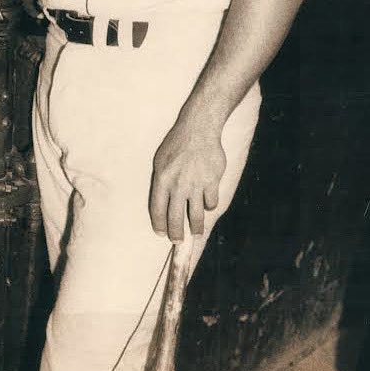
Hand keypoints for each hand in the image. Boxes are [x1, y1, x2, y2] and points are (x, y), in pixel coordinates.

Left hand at [149, 113, 225, 241]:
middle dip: (176, 234)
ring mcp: (196, 185)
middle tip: (177, 242)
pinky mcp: (212, 182)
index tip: (161, 233)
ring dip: (196, 228)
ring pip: (196, 216)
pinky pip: (211, 203)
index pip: (157, 209)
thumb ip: (161, 182)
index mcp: (162, 179)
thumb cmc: (176, 144)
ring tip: (196, 233)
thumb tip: (162, 204)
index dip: (159, 224)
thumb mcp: (160, 160)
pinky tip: (206, 203)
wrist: (198, 129)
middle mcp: (178, 185)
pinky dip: (209, 205)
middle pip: (176, 218)